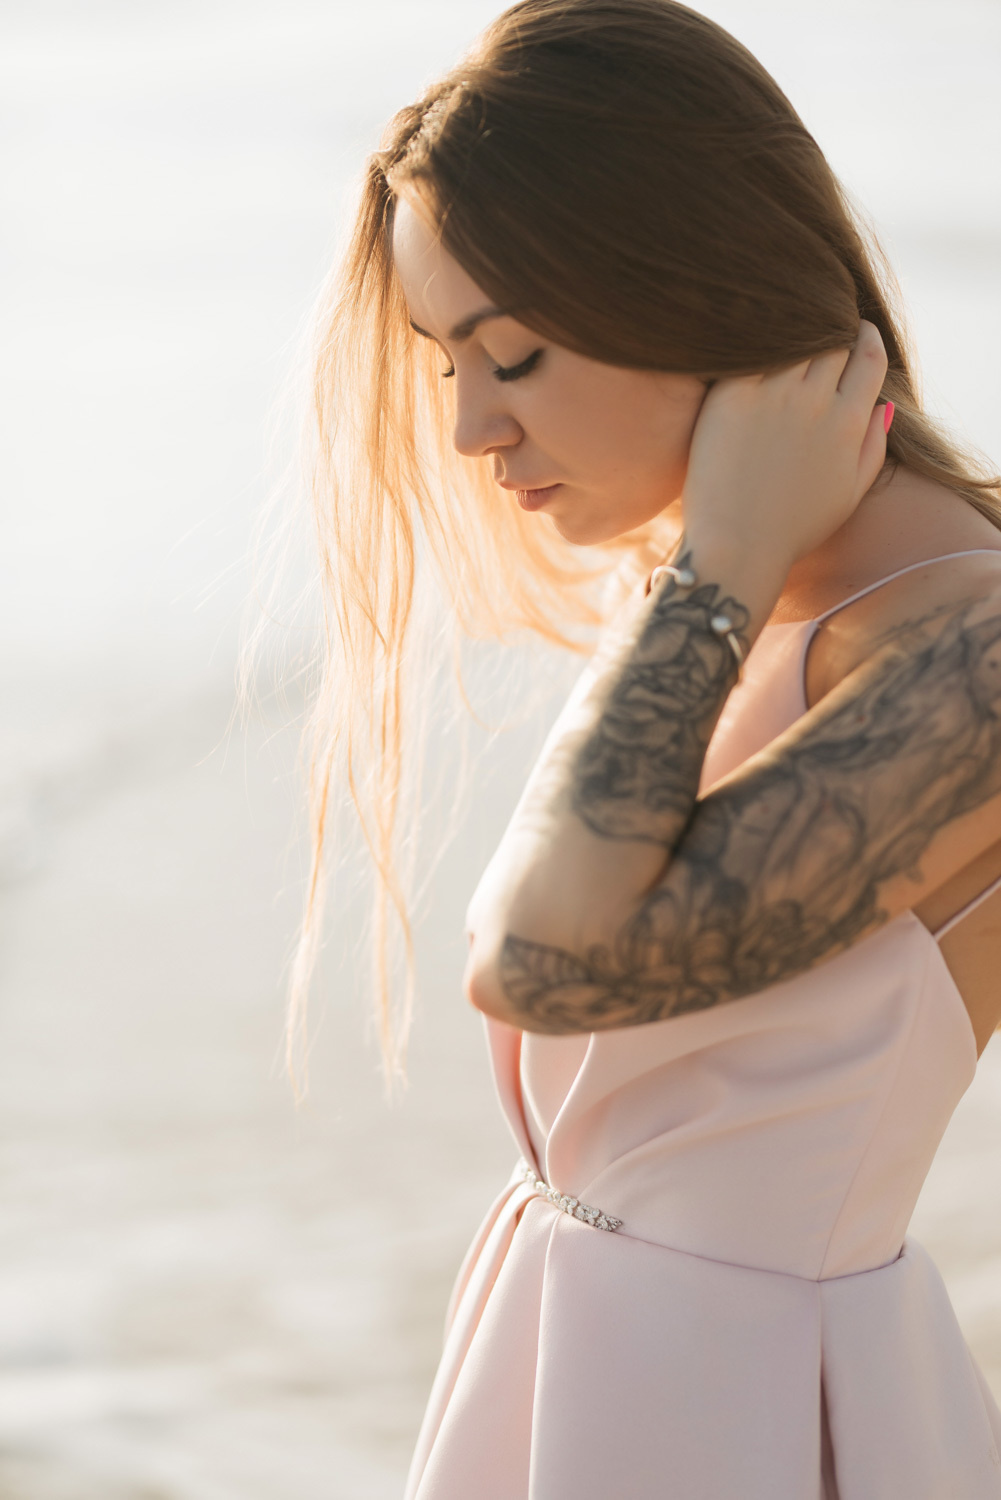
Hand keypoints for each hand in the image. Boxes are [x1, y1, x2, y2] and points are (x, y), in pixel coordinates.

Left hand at [680, 320, 889, 569]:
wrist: (737, 548)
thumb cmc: (793, 529)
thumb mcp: (850, 493)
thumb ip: (873, 445)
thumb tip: (884, 404)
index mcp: (848, 423)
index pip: (869, 357)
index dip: (865, 337)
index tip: (856, 329)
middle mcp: (816, 402)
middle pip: (831, 342)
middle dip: (829, 332)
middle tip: (815, 330)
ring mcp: (773, 396)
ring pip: (793, 340)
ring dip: (793, 334)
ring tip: (782, 336)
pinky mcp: (732, 397)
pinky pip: (751, 351)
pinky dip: (756, 344)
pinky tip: (749, 346)